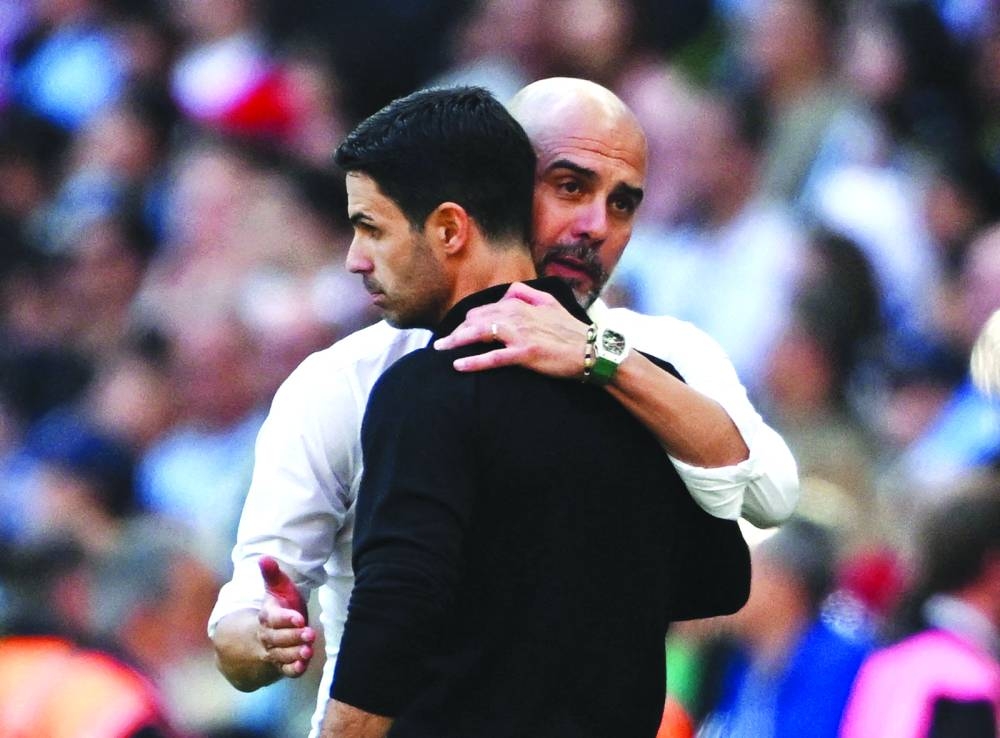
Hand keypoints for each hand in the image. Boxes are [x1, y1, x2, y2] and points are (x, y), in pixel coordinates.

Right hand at [257, 556, 314, 677]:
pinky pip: (284, 669)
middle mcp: (267, 636)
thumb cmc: (279, 606)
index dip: (285, 619)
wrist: (268, 632)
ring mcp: (274, 651)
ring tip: (307, 651)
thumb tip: (264, 557)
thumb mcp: (276, 589)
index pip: (272, 619)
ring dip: (293, 654)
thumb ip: (272, 575)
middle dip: (293, 636)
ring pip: (280, 654)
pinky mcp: (282, 663)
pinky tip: (302, 667)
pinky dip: (292, 670)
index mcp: (266, 616)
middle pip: (276, 638)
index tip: (299, 618)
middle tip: (309, 633)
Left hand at [433, 282, 589, 377]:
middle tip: (441, 343)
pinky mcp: (525, 353)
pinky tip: (458, 365)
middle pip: (477, 319)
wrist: (592, 350)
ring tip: (440, 349)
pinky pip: (493, 357)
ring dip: (457, 341)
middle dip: (457, 331)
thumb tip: (508, 291)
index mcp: (522, 303)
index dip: (468, 320)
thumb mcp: (550, 302)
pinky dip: (474, 360)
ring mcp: (521, 334)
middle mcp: (518, 315)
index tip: (457, 329)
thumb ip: (527, 293)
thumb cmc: (571, 330)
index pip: (485, 308)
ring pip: (480, 334)